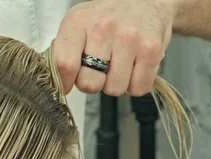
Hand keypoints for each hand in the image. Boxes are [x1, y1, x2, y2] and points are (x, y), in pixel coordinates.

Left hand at [52, 0, 177, 96]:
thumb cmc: (106, 17)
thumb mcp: (77, 24)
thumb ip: (63, 52)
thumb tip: (59, 84)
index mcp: (78, 22)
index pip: (64, 65)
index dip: (65, 83)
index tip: (68, 85)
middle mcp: (103, 28)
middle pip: (89, 83)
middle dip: (92, 83)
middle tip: (98, 69)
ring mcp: (129, 39)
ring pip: (114, 89)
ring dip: (115, 83)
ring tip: (117, 65)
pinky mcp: (151, 50)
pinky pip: (138, 88)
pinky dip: (135, 84)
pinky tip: (133, 67)